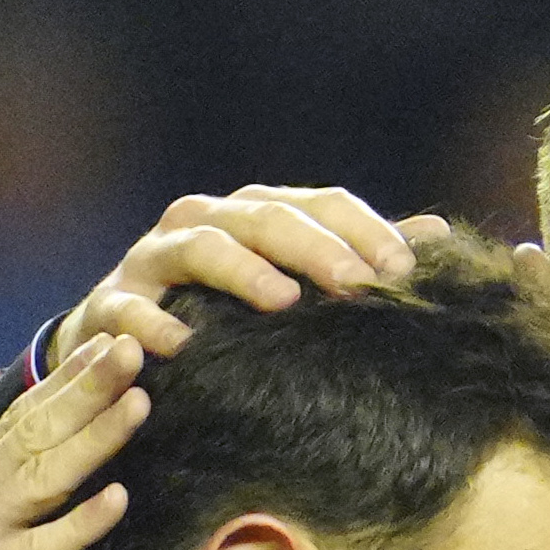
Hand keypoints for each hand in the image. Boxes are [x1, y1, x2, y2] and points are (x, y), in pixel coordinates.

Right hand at [0, 337, 145, 549]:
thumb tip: (34, 482)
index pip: (17, 422)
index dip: (61, 383)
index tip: (104, 346)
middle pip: (32, 433)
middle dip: (84, 388)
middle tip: (133, 346)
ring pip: (40, 476)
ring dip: (92, 436)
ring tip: (138, 398)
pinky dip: (79, 523)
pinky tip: (117, 499)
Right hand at [58, 186, 447, 358]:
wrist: (125, 346)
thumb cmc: (226, 315)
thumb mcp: (292, 285)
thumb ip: (356, 258)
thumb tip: (438, 232)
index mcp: (256, 213)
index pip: (320, 204)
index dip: (365, 230)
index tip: (406, 272)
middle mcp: (204, 221)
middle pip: (266, 216)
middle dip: (316, 248)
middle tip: (359, 286)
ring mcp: (153, 257)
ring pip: (199, 244)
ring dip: (243, 269)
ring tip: (283, 301)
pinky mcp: (111, 304)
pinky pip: (128, 307)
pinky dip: (153, 323)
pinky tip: (182, 345)